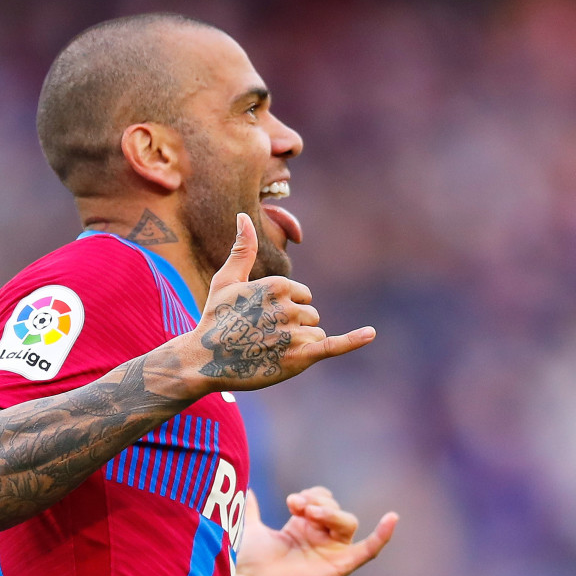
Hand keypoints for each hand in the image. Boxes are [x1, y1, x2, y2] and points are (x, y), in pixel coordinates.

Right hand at [183, 213, 374, 393]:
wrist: (204, 360)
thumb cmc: (215, 319)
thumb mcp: (227, 280)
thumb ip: (242, 249)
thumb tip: (243, 216)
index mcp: (277, 285)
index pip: (303, 296)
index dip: (285, 310)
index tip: (260, 320)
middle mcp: (288, 306)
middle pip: (311, 316)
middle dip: (293, 327)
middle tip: (262, 338)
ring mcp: (294, 332)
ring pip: (316, 334)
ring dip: (299, 344)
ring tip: (268, 351)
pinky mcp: (300, 357)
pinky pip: (333, 345)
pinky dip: (354, 340)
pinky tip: (371, 333)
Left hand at [230, 487, 397, 575]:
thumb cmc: (252, 563)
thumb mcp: (253, 529)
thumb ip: (252, 511)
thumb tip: (248, 492)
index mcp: (305, 529)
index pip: (322, 499)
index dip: (311, 495)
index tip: (292, 502)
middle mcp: (321, 539)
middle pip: (335, 508)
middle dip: (318, 501)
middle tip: (297, 505)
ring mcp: (332, 552)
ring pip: (348, 522)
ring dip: (331, 512)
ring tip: (309, 513)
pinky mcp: (340, 566)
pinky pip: (369, 550)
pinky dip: (383, 535)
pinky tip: (392, 518)